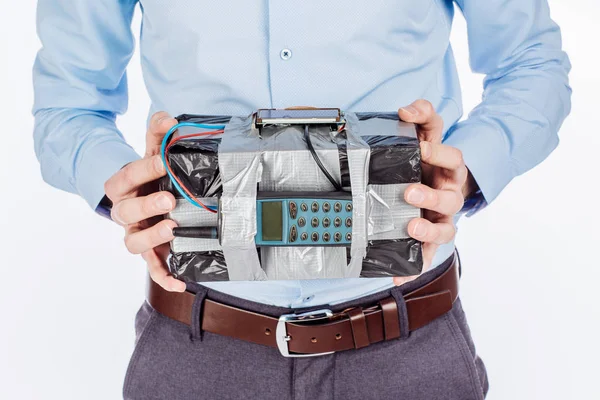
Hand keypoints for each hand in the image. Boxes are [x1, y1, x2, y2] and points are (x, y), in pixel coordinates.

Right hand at [104, 112, 185, 291]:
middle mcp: (125, 212)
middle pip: (125, 212)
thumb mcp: (153, 150)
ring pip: (133, 242)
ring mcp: (137, 234)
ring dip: (152, 237)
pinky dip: (164, 277)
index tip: (165, 160)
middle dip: (146, 205)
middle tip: (169, 200)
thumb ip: (158, 132)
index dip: (144, 168)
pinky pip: (153, 269)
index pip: (126, 176)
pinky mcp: (151, 252)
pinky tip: (181, 282)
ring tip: (173, 228)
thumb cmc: (151, 174)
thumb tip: (168, 118)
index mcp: (123, 186)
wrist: (144, 195)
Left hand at [394, 100, 474, 284]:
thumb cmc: (425, 162)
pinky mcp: (431, 238)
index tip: (422, 147)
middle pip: (450, 198)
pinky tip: (399, 277)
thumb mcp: (424, 135)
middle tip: (409, 191)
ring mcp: (440, 218)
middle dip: (431, 196)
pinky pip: (427, 255)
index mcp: (448, 168)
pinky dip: (414, 267)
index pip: (453, 157)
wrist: (432, 182)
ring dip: (429, 232)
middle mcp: (449, 194)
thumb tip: (407, 109)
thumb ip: (420, 117)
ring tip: (411, 229)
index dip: (440, 152)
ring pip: (446, 230)